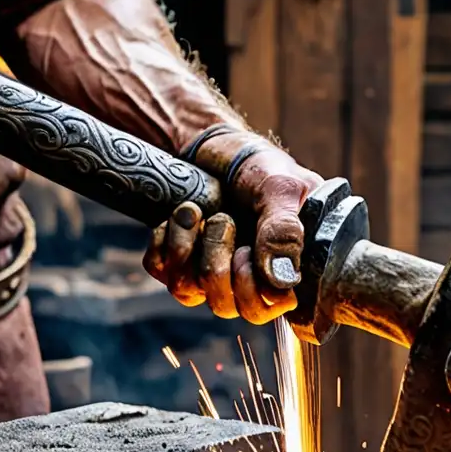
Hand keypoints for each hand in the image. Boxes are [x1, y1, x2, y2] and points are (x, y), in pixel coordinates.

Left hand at [145, 137, 321, 324]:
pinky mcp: (181, 260)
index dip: (254, 290)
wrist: (215, 143)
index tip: (246, 252)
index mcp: (286, 266)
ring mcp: (214, 271)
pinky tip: (181, 215)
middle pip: (229, 307)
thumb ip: (284, 231)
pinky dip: (166, 242)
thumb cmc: (258, 164)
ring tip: (196, 211)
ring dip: (188, 248)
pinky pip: (163, 273)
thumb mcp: (279, 187)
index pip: (272, 308)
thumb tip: (282, 278)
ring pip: (191, 292)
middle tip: (223, 222)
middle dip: (217, 265)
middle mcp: (251, 277)